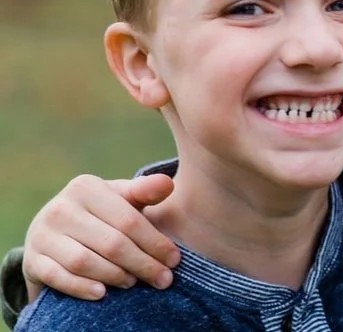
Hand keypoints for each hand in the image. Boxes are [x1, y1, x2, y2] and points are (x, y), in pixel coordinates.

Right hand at [23, 174, 178, 300]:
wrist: (53, 230)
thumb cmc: (100, 214)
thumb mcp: (121, 199)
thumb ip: (144, 191)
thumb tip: (168, 184)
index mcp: (86, 187)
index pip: (129, 220)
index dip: (155, 243)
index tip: (175, 260)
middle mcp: (60, 208)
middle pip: (111, 243)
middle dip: (142, 264)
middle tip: (163, 279)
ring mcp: (42, 234)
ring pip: (85, 261)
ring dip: (114, 275)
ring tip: (134, 283)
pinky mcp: (32, 260)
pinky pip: (58, 277)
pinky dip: (81, 287)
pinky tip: (102, 293)